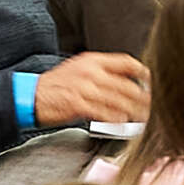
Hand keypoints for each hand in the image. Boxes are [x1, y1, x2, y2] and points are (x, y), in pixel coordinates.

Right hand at [34, 52, 150, 126]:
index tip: (149, 82)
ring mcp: (86, 88)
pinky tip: (122, 124)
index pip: (126, 62)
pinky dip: (116, 120)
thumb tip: (123, 81)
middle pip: (127, 84)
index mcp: (93, 60)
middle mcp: (91, 72)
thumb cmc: (56, 85)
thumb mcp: (79, 69)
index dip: (142, 72)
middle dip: (142, 98)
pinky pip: (105, 113)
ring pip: (119, 101)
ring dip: (134, 112)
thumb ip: (100, 72)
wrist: (33, 95)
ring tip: (142, 119)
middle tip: (150, 106)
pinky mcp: (79, 105)